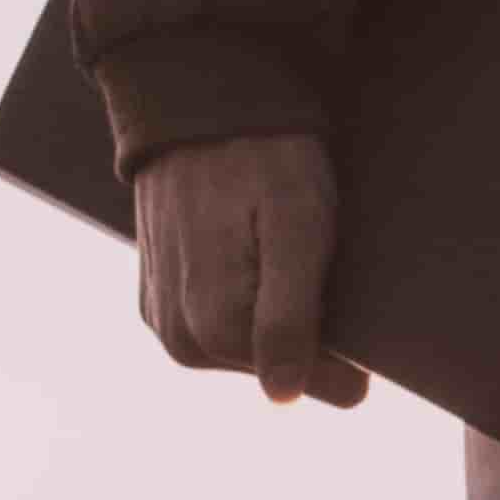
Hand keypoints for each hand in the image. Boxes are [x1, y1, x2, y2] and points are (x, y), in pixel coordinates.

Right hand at [133, 130, 360, 408]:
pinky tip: (248, 254)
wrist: (197, 104)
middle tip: (305, 255)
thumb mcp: (297, 227)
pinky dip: (247, 301)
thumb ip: (289, 316)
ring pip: (251, 352)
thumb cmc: (261, 159)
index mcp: (213, 328)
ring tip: (272, 247)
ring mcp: (164, 323)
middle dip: (303, 324)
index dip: (340, 344)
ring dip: (274, 311)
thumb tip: (283, 396)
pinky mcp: (159, 305)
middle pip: (276, 368)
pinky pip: (222, 329)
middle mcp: (179, 340)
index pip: (308, 381)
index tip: (337, 283)